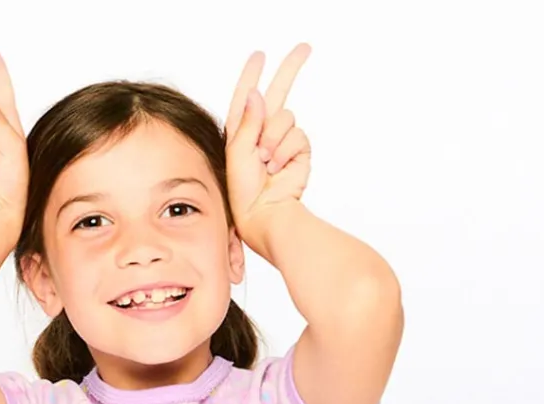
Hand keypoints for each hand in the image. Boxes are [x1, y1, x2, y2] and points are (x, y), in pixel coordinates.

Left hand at [224, 45, 312, 246]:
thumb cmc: (243, 193)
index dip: (253, 75)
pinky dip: (287, 150)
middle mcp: (263, 133)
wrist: (264, 216)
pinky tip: (278, 167)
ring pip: (286, 117)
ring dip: (275, 138)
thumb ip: (247, 122)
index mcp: (242, 132)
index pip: (248, 97)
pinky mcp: (299, 153)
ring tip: (266, 162)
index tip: (260, 55)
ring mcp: (282, 142)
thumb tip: (256, 93)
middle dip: (291, 69)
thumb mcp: (237, 153)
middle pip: (279, 93)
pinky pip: (298, 135)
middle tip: (305, 47)